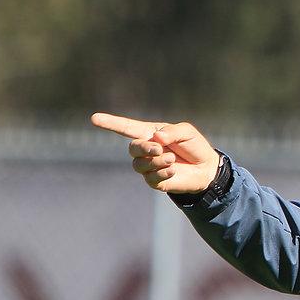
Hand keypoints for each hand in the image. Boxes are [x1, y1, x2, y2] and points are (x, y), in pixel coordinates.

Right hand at [91, 112, 219, 193]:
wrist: (206, 168)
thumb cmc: (194, 146)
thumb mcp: (187, 132)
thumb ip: (172, 132)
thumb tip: (156, 137)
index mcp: (150, 133)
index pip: (126, 128)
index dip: (111, 123)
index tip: (94, 118)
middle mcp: (146, 149)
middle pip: (133, 148)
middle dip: (144, 148)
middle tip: (159, 149)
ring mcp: (148, 166)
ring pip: (140, 165)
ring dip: (156, 162)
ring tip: (172, 159)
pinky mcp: (154, 181)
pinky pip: (150, 178)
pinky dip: (162, 173)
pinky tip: (173, 171)